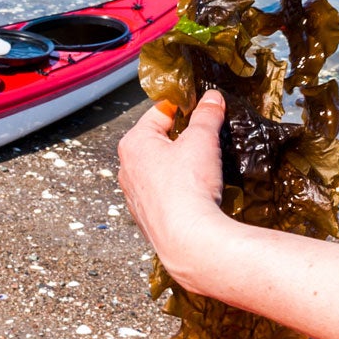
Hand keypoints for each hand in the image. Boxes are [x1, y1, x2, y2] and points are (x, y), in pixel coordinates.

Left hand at [117, 90, 231, 286]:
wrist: (188, 240)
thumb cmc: (188, 186)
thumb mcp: (203, 140)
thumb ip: (207, 115)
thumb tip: (211, 98)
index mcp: (134, 143)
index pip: (159, 112)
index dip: (184, 108)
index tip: (204, 109)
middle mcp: (127, 168)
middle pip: (159, 141)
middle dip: (183, 139)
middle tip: (208, 141)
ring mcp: (134, 196)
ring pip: (160, 169)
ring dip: (180, 166)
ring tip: (205, 170)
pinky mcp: (146, 218)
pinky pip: (164, 194)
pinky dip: (179, 190)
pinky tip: (197, 195)